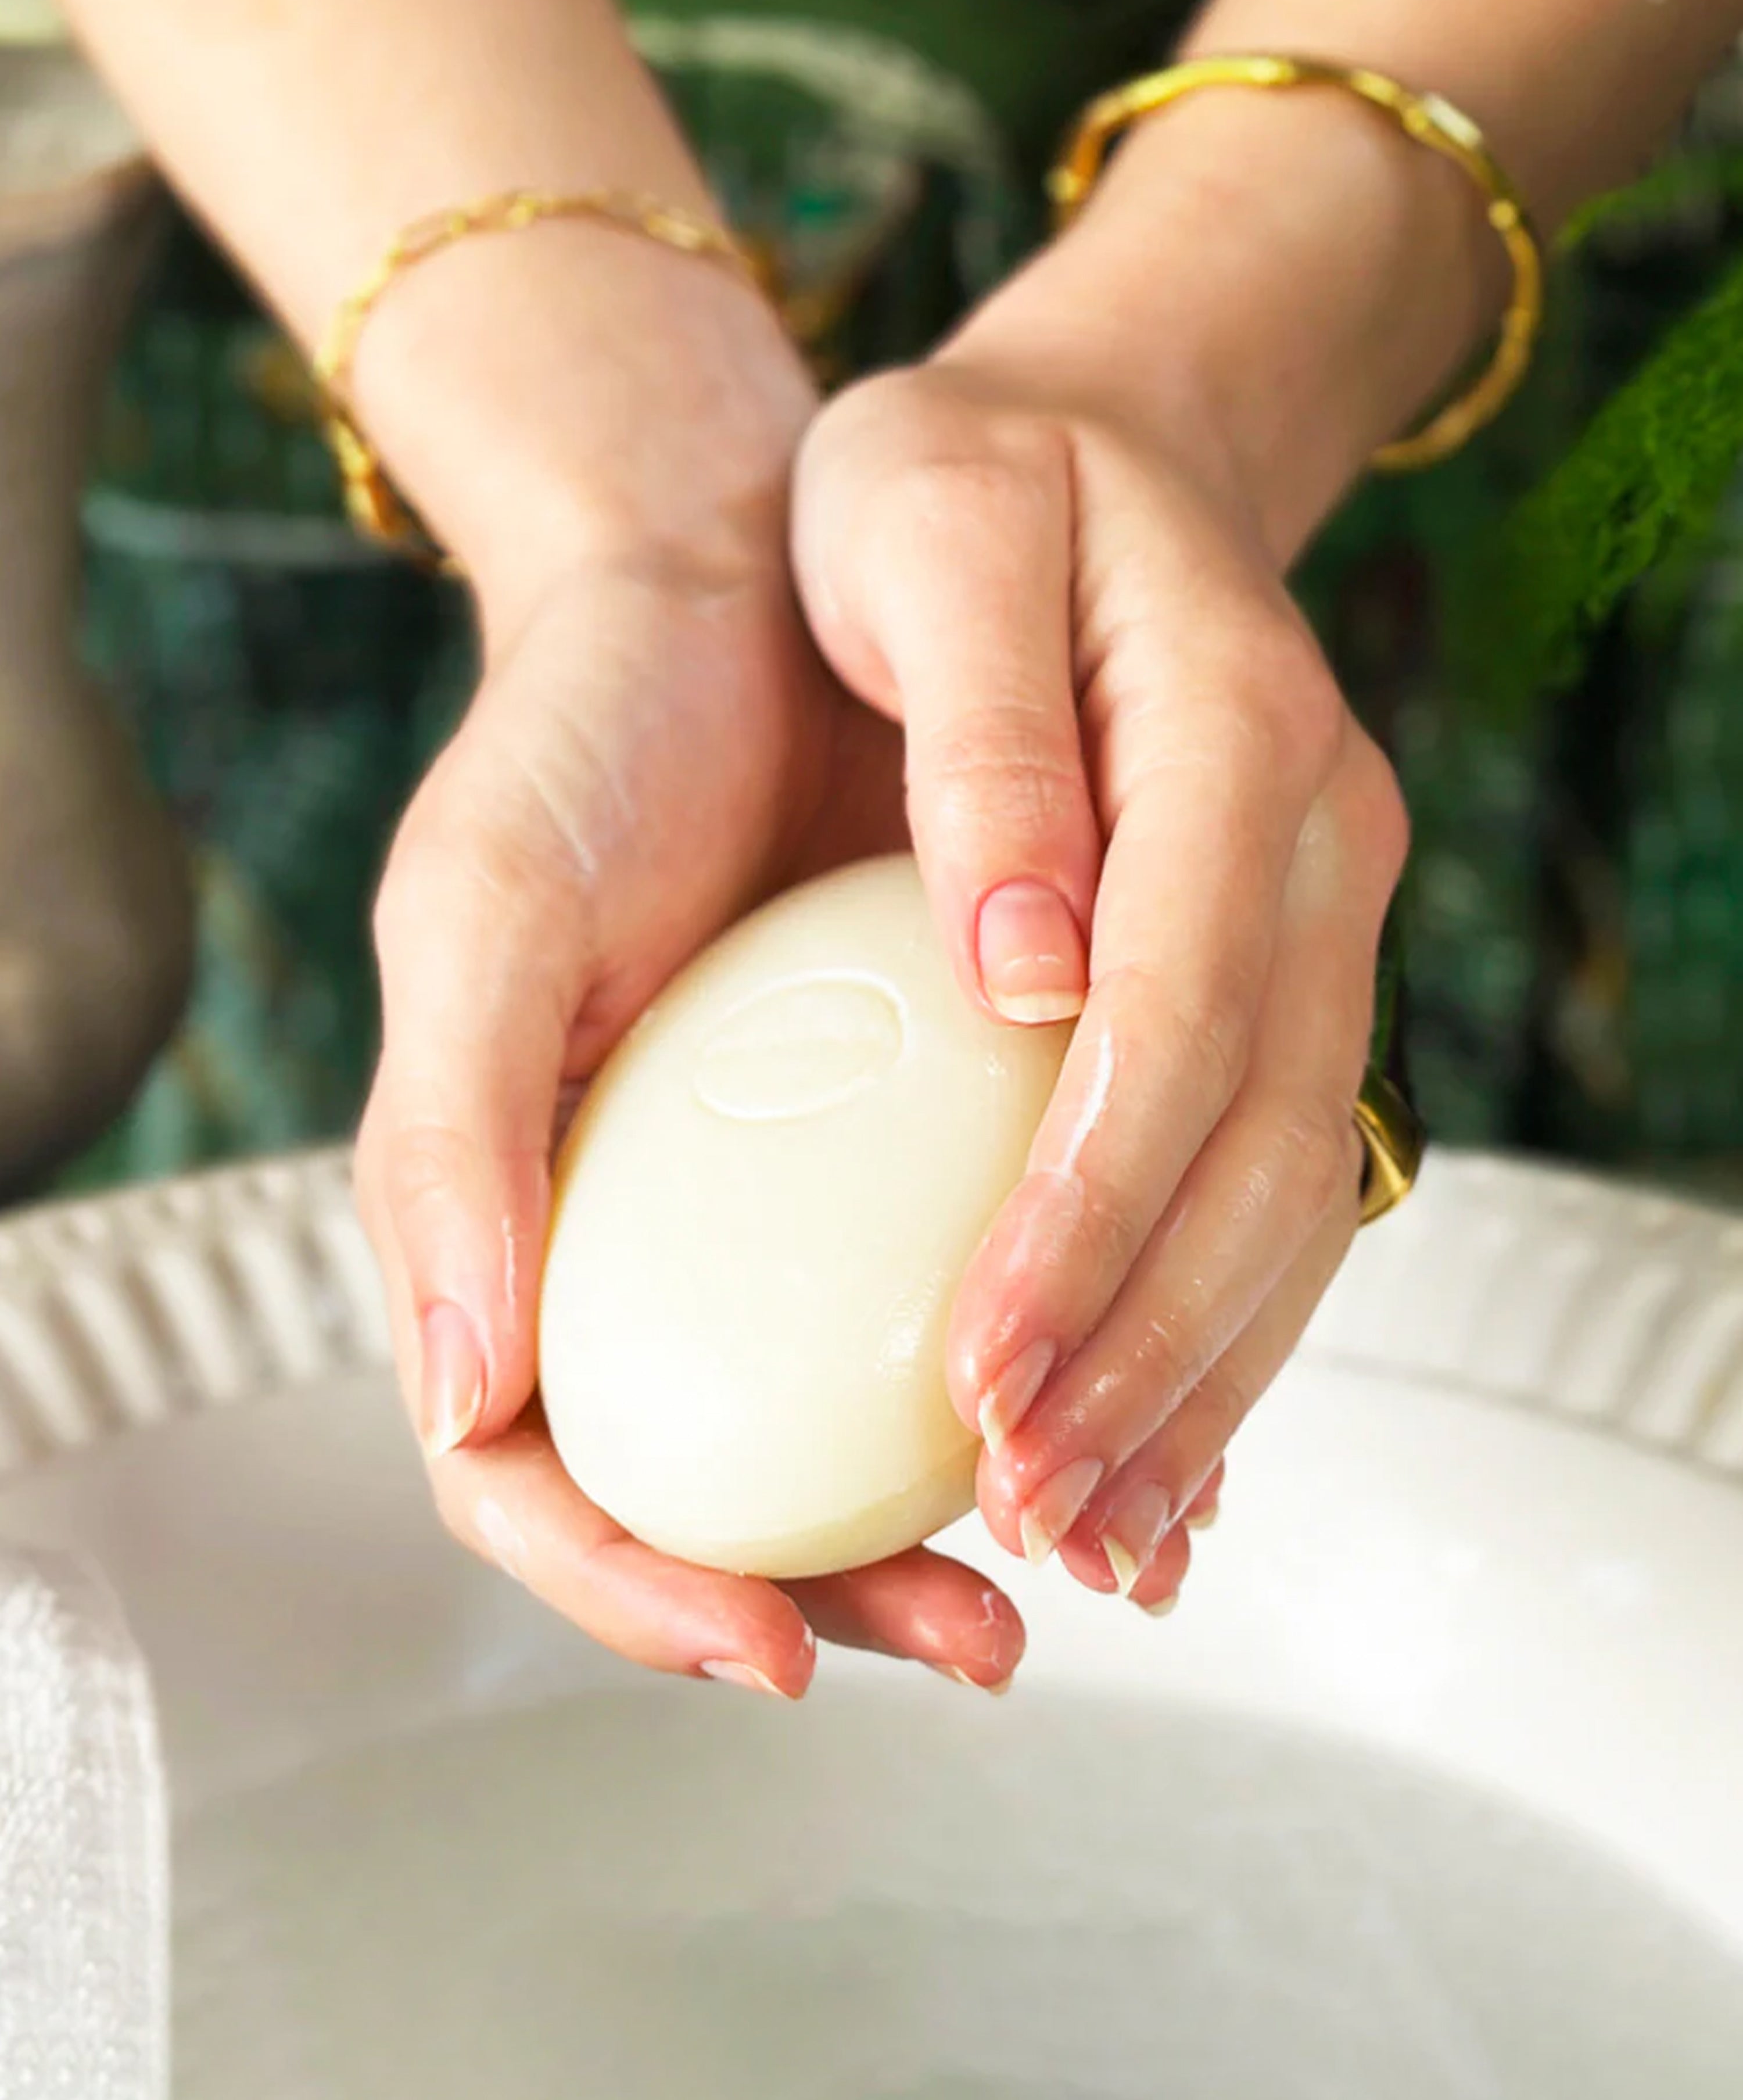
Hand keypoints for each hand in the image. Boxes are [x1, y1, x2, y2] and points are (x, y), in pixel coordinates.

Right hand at [352, 261, 1030, 1698]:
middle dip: (830, 1597)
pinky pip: (936, 1298)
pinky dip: (1012, 1372)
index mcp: (508, 1226)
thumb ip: (452, 1144)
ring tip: (1064, 1553)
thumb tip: (460, 1388)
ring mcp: (766, 1205)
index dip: (637, 1589)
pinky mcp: (886, 1146)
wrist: (731, 610)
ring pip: (833, 1432)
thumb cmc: (576, 752)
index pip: (533, 1478)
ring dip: (935, 1522)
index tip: (774, 1644)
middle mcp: (636, 1240)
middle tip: (977, 1632)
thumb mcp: (485, 920)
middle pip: (705, 1495)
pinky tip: (1102, 1399)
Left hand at [791, 177, 1409, 1611]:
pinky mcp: (1278, 974)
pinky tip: (1157, 1449)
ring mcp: (1315, 918)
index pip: (1174, 1017)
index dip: (1090, 1211)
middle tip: (1028, 1502)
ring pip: (1291, 1193)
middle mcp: (1306, 845)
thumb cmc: (961, 478)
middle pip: (1256, 1142)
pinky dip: (1220, 1328)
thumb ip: (983, 739)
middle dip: (1145, 1342)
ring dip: (1197, 1379)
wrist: (1080, 444)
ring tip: (1093, 1532)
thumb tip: (1020, 973)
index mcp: (1228, 730)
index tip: (989, 1363)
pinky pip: (1277, 1179)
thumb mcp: (927, 526)